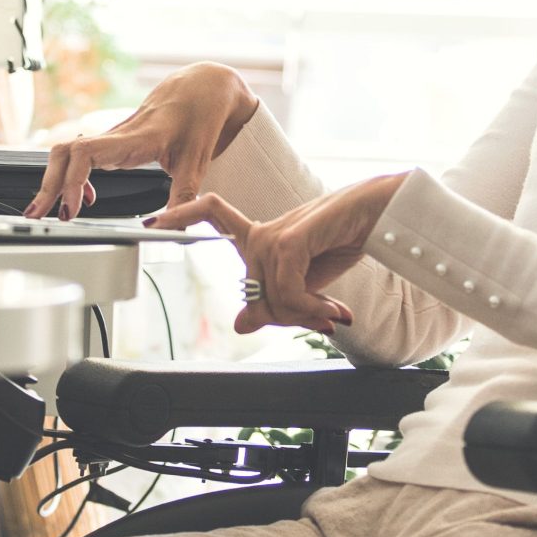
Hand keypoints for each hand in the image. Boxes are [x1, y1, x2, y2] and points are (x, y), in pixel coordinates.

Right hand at [25, 63, 259, 219]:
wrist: (204, 88)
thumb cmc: (200, 116)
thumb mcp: (197, 163)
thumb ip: (183, 199)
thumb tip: (172, 230)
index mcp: (134, 139)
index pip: (85, 153)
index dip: (70, 182)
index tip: (72, 210)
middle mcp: (117, 135)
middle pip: (63, 153)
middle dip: (47, 185)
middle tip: (38, 215)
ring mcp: (112, 137)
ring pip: (67, 152)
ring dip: (54, 181)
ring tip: (50, 211)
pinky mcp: (113, 141)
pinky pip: (80, 155)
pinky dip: (72, 177)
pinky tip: (84, 197)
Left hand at [149, 173, 408, 334]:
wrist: (384, 214)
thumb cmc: (347, 239)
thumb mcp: (308, 282)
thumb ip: (276, 301)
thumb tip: (240, 324)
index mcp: (263, 236)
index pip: (212, 212)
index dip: (181, 214)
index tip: (152, 221)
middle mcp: (263, 232)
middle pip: (254, 294)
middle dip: (288, 317)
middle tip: (323, 320)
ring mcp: (275, 234)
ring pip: (271, 298)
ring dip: (306, 315)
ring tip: (334, 313)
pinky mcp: (290, 240)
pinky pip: (285, 291)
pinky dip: (309, 308)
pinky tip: (333, 310)